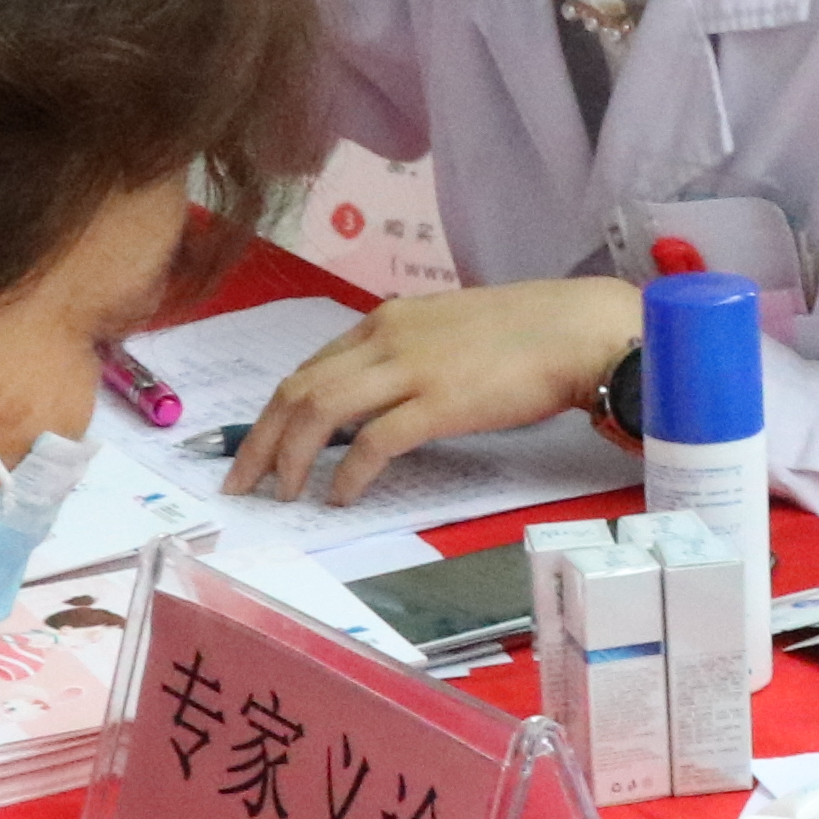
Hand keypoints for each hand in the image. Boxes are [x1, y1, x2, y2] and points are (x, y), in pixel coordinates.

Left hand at [232, 277, 644, 502]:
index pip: (309, 367)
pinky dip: (349, 473)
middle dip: (259, 440)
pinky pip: (374, 442)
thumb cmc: (526, 334)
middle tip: (241, 483)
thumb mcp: (448, 332)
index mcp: (387, 321)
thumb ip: (406, 357)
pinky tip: (340, 497)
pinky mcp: (440, 403)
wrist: (577, 330)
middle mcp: (387, 338)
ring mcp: (411, 368)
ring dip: (291, 457)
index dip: (273, 412)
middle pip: (298, 389)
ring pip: (320, 411)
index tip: (256, 447)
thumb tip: (378, 400)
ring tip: (282, 494)